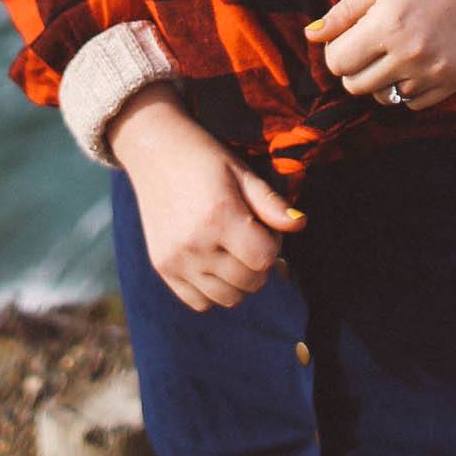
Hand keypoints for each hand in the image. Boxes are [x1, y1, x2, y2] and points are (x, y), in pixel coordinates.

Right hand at [106, 85, 305, 311]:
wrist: (155, 153)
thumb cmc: (205, 159)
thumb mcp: (241, 172)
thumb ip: (270, 204)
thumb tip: (300, 224)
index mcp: (219, 216)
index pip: (264, 258)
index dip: (273, 244)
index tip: (263, 226)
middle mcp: (195, 244)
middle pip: (249, 282)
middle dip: (259, 263)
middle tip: (250, 236)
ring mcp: (176, 260)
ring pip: (228, 298)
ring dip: (239, 280)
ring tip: (232, 250)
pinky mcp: (163, 269)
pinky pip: (200, 302)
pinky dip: (213, 291)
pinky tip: (213, 263)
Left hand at [304, 0, 455, 109]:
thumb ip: (345, 10)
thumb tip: (312, 35)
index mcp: (388, 24)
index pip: (338, 62)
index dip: (335, 49)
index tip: (347, 34)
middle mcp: (412, 54)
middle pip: (357, 85)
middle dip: (354, 66)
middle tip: (369, 40)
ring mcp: (437, 70)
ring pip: (385, 98)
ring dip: (381, 78)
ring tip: (395, 47)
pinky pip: (414, 103)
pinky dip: (408, 86)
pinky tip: (417, 57)